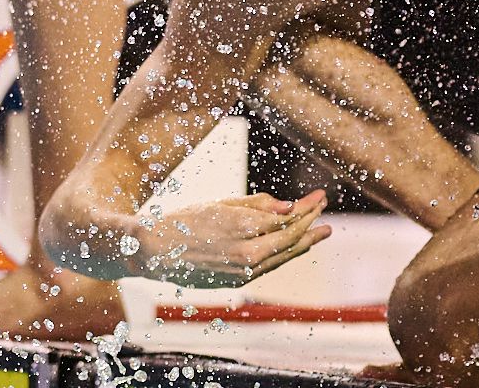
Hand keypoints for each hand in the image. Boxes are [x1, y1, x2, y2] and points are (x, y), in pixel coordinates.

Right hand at [131, 190, 330, 287]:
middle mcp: (247, 253)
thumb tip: (289, 208)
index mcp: (243, 227)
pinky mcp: (238, 281)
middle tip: (323, 207)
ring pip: (284, 255)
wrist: (155, 251)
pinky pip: (270, 265)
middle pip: (290, 237)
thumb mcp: (223, 204)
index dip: (307, 207)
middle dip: (310, 221)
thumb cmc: (187, 220)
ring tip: (322, 230)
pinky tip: (296, 245)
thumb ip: (258, 205)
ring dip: (305, 241)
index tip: (320, 196)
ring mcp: (243, 271)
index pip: (287, 218)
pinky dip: (286, 254)